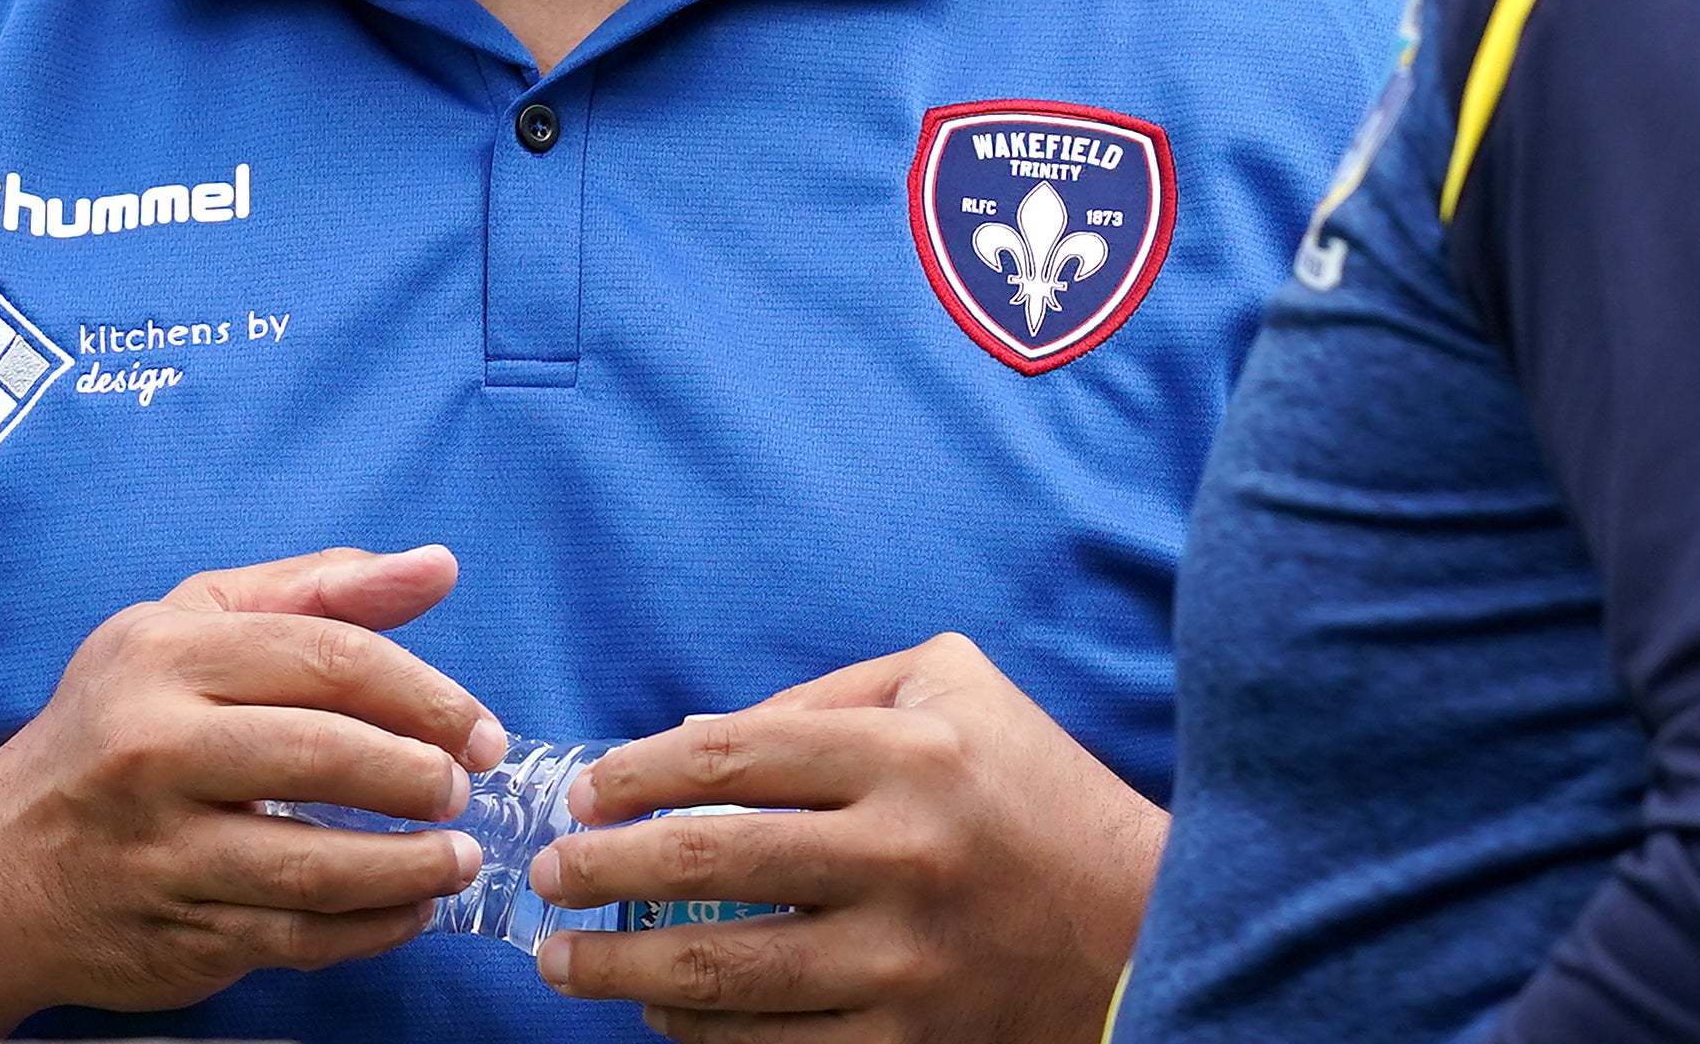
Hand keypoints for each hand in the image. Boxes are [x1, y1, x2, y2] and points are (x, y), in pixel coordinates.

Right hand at [0, 543, 506, 1018]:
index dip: (425, 694)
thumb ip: (319, 591)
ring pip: (314, 864)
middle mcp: (152, 751)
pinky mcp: (171, 938)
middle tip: (464, 789)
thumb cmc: (114, 727)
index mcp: (164, 657)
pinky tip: (407, 911)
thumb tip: (437, 567)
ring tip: (457, 858)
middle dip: (419, 776)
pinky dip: (370, 930)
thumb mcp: (192, 626)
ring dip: (410, 867)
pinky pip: (295, 939)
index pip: (327, 659)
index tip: (478, 728)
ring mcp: (158, 854)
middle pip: (324, 755)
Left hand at [525, 631, 1164, 1043]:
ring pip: (724, 974)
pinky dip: (701, 1039)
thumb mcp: (955, 691)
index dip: (637, 774)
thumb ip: (831, 695)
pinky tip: (662, 1018)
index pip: (732, 753)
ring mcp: (906, 964)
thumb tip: (700, 738)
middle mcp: (904, 854)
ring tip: (567, 961)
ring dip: (622, 970)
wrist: (1149, 929)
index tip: (585, 791)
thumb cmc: (1035, 791)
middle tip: (549, 875)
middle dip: (602, 871)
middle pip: (708, 861)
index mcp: (909, 754)